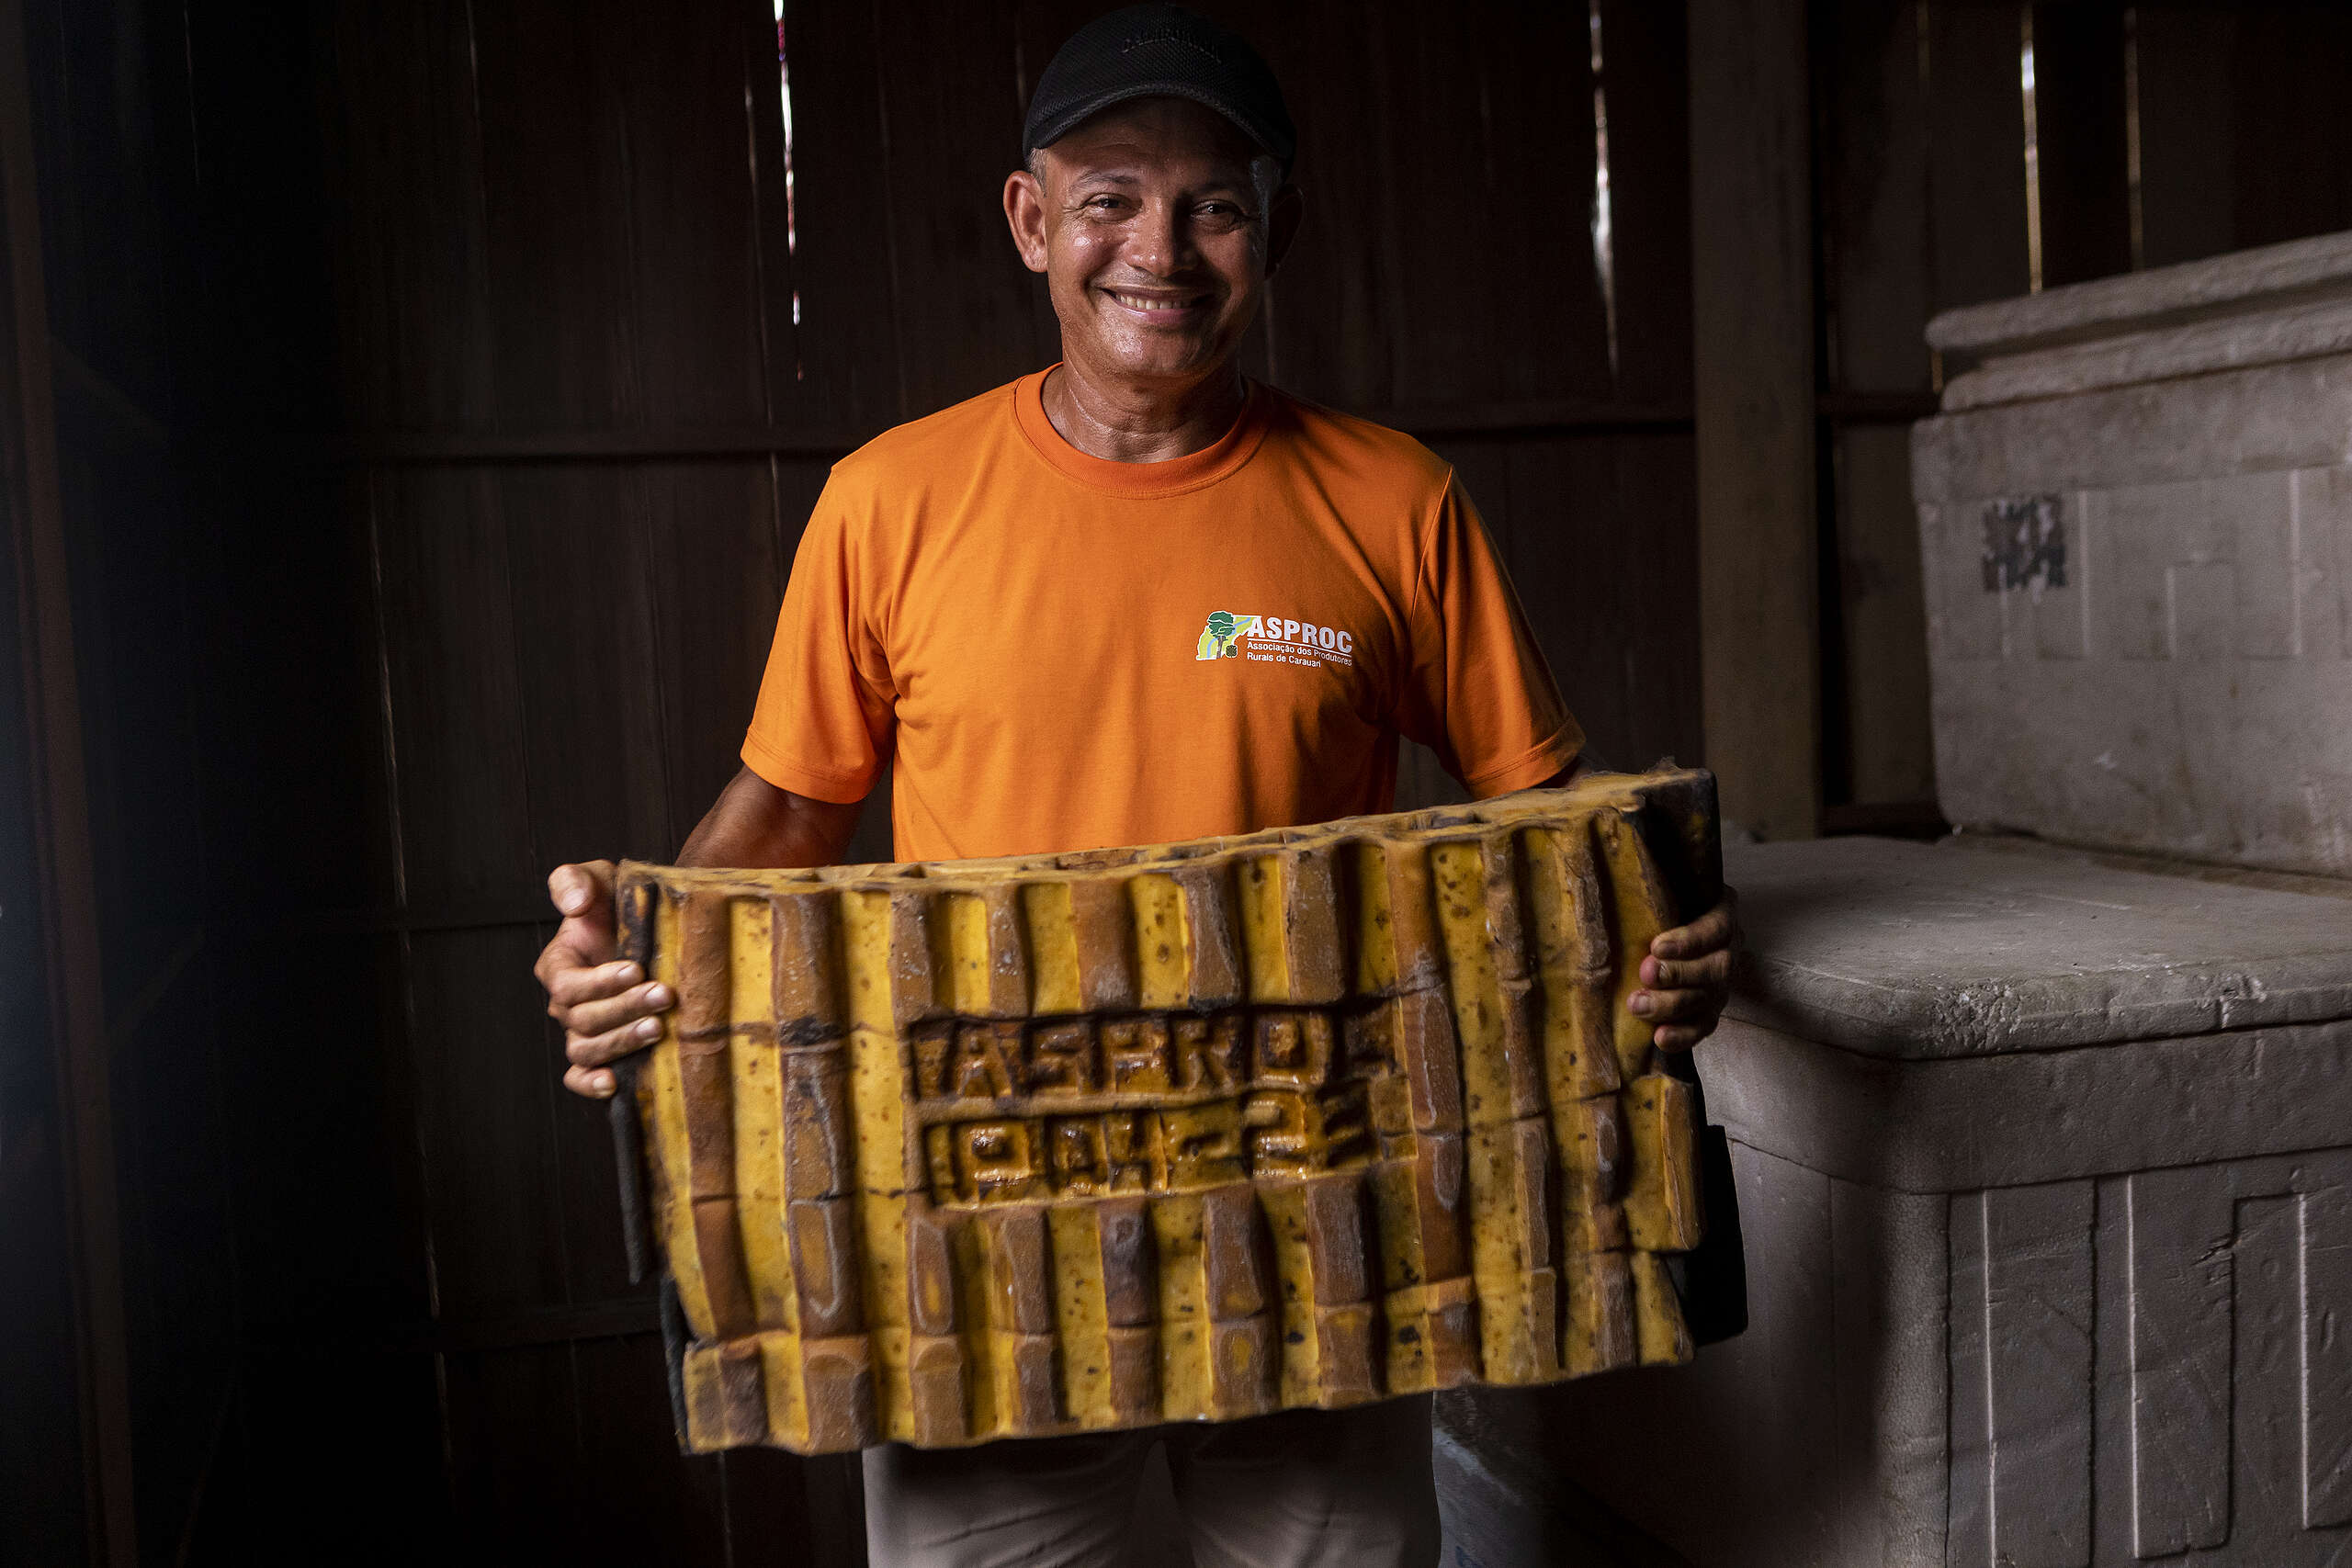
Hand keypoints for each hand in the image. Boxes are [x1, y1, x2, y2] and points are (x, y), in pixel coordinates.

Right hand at [533, 860, 672, 1099]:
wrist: (657, 929)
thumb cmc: (623, 902)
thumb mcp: (600, 878)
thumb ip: (576, 881)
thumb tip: (574, 905)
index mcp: (560, 964)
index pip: (567, 983)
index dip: (599, 982)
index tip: (636, 969)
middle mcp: (566, 1002)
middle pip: (583, 1019)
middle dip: (623, 1009)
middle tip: (664, 996)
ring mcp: (583, 1030)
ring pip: (586, 1049)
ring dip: (620, 1042)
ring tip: (659, 1030)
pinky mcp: (602, 1051)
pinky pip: (579, 1077)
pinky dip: (590, 1084)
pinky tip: (613, 1084)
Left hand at [1627, 886, 1738, 1051]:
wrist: (1679, 922)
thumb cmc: (1665, 901)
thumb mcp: (1666, 882)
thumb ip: (1652, 878)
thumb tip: (1615, 858)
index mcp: (1723, 914)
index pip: (1715, 928)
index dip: (1689, 940)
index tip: (1657, 945)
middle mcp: (1729, 949)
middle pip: (1713, 968)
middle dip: (1677, 975)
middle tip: (1644, 974)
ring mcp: (1722, 983)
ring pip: (1706, 999)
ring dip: (1671, 1005)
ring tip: (1638, 1005)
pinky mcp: (1711, 1009)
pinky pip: (1704, 1026)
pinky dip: (1683, 1035)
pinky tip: (1659, 1038)